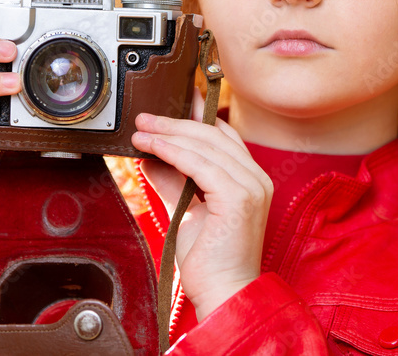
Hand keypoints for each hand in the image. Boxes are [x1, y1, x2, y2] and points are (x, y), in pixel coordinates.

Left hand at [132, 91, 272, 319]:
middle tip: (144, 118)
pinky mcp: (238, 197)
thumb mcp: (187, 211)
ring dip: (167, 134)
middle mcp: (256, 178)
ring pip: (204, 145)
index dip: (196, 116)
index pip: (223, 136)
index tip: (169, 105)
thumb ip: (173, 182)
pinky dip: (171, 151)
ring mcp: (251, 186)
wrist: (223, 294)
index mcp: (250, 179)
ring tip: (141, 132)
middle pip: (213, 134)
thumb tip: (150, 158)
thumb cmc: (209, 261)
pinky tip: (150, 148)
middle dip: (175, 122)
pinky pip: (199, 164)